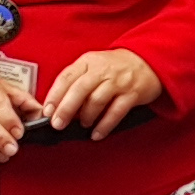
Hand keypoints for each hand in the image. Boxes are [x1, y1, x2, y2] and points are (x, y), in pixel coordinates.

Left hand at [41, 47, 166, 138]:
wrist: (147, 60)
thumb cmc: (115, 67)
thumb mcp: (92, 65)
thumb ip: (75, 81)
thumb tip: (56, 105)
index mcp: (88, 61)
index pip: (66, 77)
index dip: (54, 95)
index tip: (47, 111)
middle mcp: (102, 69)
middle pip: (80, 89)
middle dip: (66, 108)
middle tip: (57, 124)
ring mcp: (118, 81)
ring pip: (97, 100)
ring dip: (86, 116)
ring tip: (82, 124)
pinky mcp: (132, 93)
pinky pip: (116, 111)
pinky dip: (105, 125)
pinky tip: (97, 133)